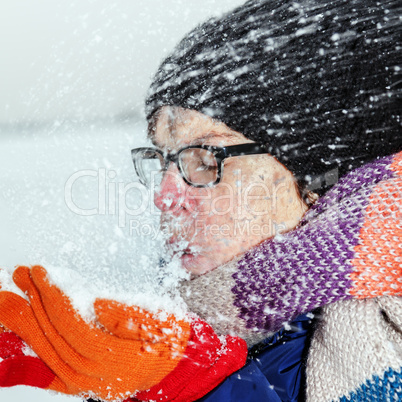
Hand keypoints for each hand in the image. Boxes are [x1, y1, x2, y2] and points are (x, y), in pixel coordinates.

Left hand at [0, 266, 246, 400]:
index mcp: (114, 357)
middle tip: (17, 278)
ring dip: (29, 321)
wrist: (179, 362)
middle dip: (32, 304)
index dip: (54, 296)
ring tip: (14, 296)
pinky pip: (52, 368)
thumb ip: (132, 315)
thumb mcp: (161, 321)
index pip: (72, 323)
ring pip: (49, 350)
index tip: (41, 273)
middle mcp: (95, 373)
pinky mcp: (86, 380)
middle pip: (53, 337)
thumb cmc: (171, 336)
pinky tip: (24, 334)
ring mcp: (87, 380)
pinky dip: (35, 350)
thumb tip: (99, 305)